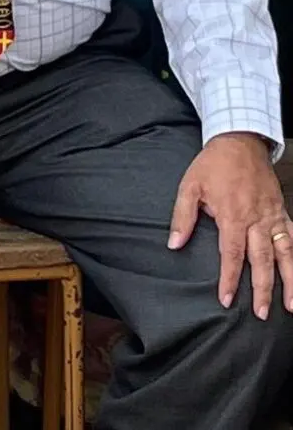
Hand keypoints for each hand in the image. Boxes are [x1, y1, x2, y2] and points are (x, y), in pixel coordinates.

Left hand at [169, 132, 292, 318]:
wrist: (239, 142)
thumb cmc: (212, 165)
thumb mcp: (189, 186)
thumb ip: (183, 217)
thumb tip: (174, 244)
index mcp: (232, 215)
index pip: (231, 254)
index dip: (229, 279)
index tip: (226, 300)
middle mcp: (256, 219)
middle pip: (261, 261)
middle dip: (261, 289)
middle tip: (260, 314)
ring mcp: (273, 217)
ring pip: (284, 254)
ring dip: (289, 282)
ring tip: (290, 307)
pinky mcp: (283, 212)